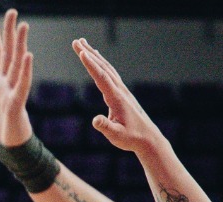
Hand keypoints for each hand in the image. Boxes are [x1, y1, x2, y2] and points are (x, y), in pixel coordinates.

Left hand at [0, 10, 34, 147]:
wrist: (8, 149)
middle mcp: (5, 83)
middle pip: (8, 53)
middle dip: (10, 32)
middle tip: (13, 12)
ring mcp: (12, 92)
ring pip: (17, 64)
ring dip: (20, 44)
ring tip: (24, 26)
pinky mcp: (17, 104)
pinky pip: (22, 84)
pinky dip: (24, 70)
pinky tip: (28, 55)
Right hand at [72, 38, 162, 155]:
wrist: (147, 138)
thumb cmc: (131, 138)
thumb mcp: (117, 136)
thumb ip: (106, 127)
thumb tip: (95, 120)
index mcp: (117, 99)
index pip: (102, 78)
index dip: (91, 65)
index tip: (81, 52)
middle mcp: (120, 90)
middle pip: (102, 68)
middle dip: (88, 54)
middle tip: (75, 42)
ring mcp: (121, 90)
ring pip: (106, 68)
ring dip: (94, 55)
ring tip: (82, 44)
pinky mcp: (121, 93)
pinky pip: (110, 73)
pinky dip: (101, 63)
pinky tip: (97, 58)